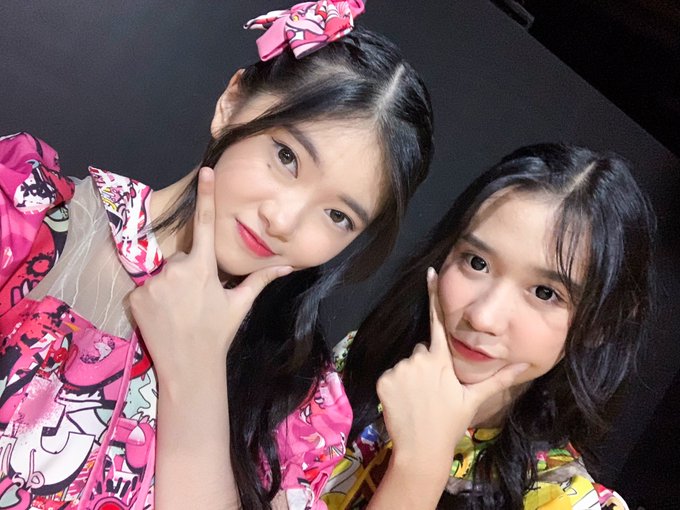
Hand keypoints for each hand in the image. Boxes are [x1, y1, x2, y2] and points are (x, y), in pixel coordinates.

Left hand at [129, 167, 291, 383]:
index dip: (206, 196)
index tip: (206, 172)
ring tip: (177, 310)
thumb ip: (260, 280)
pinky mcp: (135, 297)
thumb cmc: (217, 334)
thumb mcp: (239, 304)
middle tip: (193, 300)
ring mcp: (152, 284)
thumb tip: (288, 266)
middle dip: (186, 272)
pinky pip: (143, 288)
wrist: (189, 367)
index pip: (204, 224)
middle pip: (180, 258)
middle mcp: (175, 270)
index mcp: (202, 268)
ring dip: (168, 286)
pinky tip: (161, 315)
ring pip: (162, 273)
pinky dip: (151, 298)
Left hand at [376, 268, 527, 478]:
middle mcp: (419, 358)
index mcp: (441, 360)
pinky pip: (390, 376)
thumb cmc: (449, 424)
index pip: (437, 321)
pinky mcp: (383, 380)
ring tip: (419, 400)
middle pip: (422, 351)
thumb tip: (524, 366)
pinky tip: (404, 402)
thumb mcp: (473, 400)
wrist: (422, 449)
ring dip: (411, 377)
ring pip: (406, 364)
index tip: (430, 272)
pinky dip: (395, 387)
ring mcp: (399, 369)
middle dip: (427, 365)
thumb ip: (499, 380)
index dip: (433, 296)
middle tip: (433, 391)